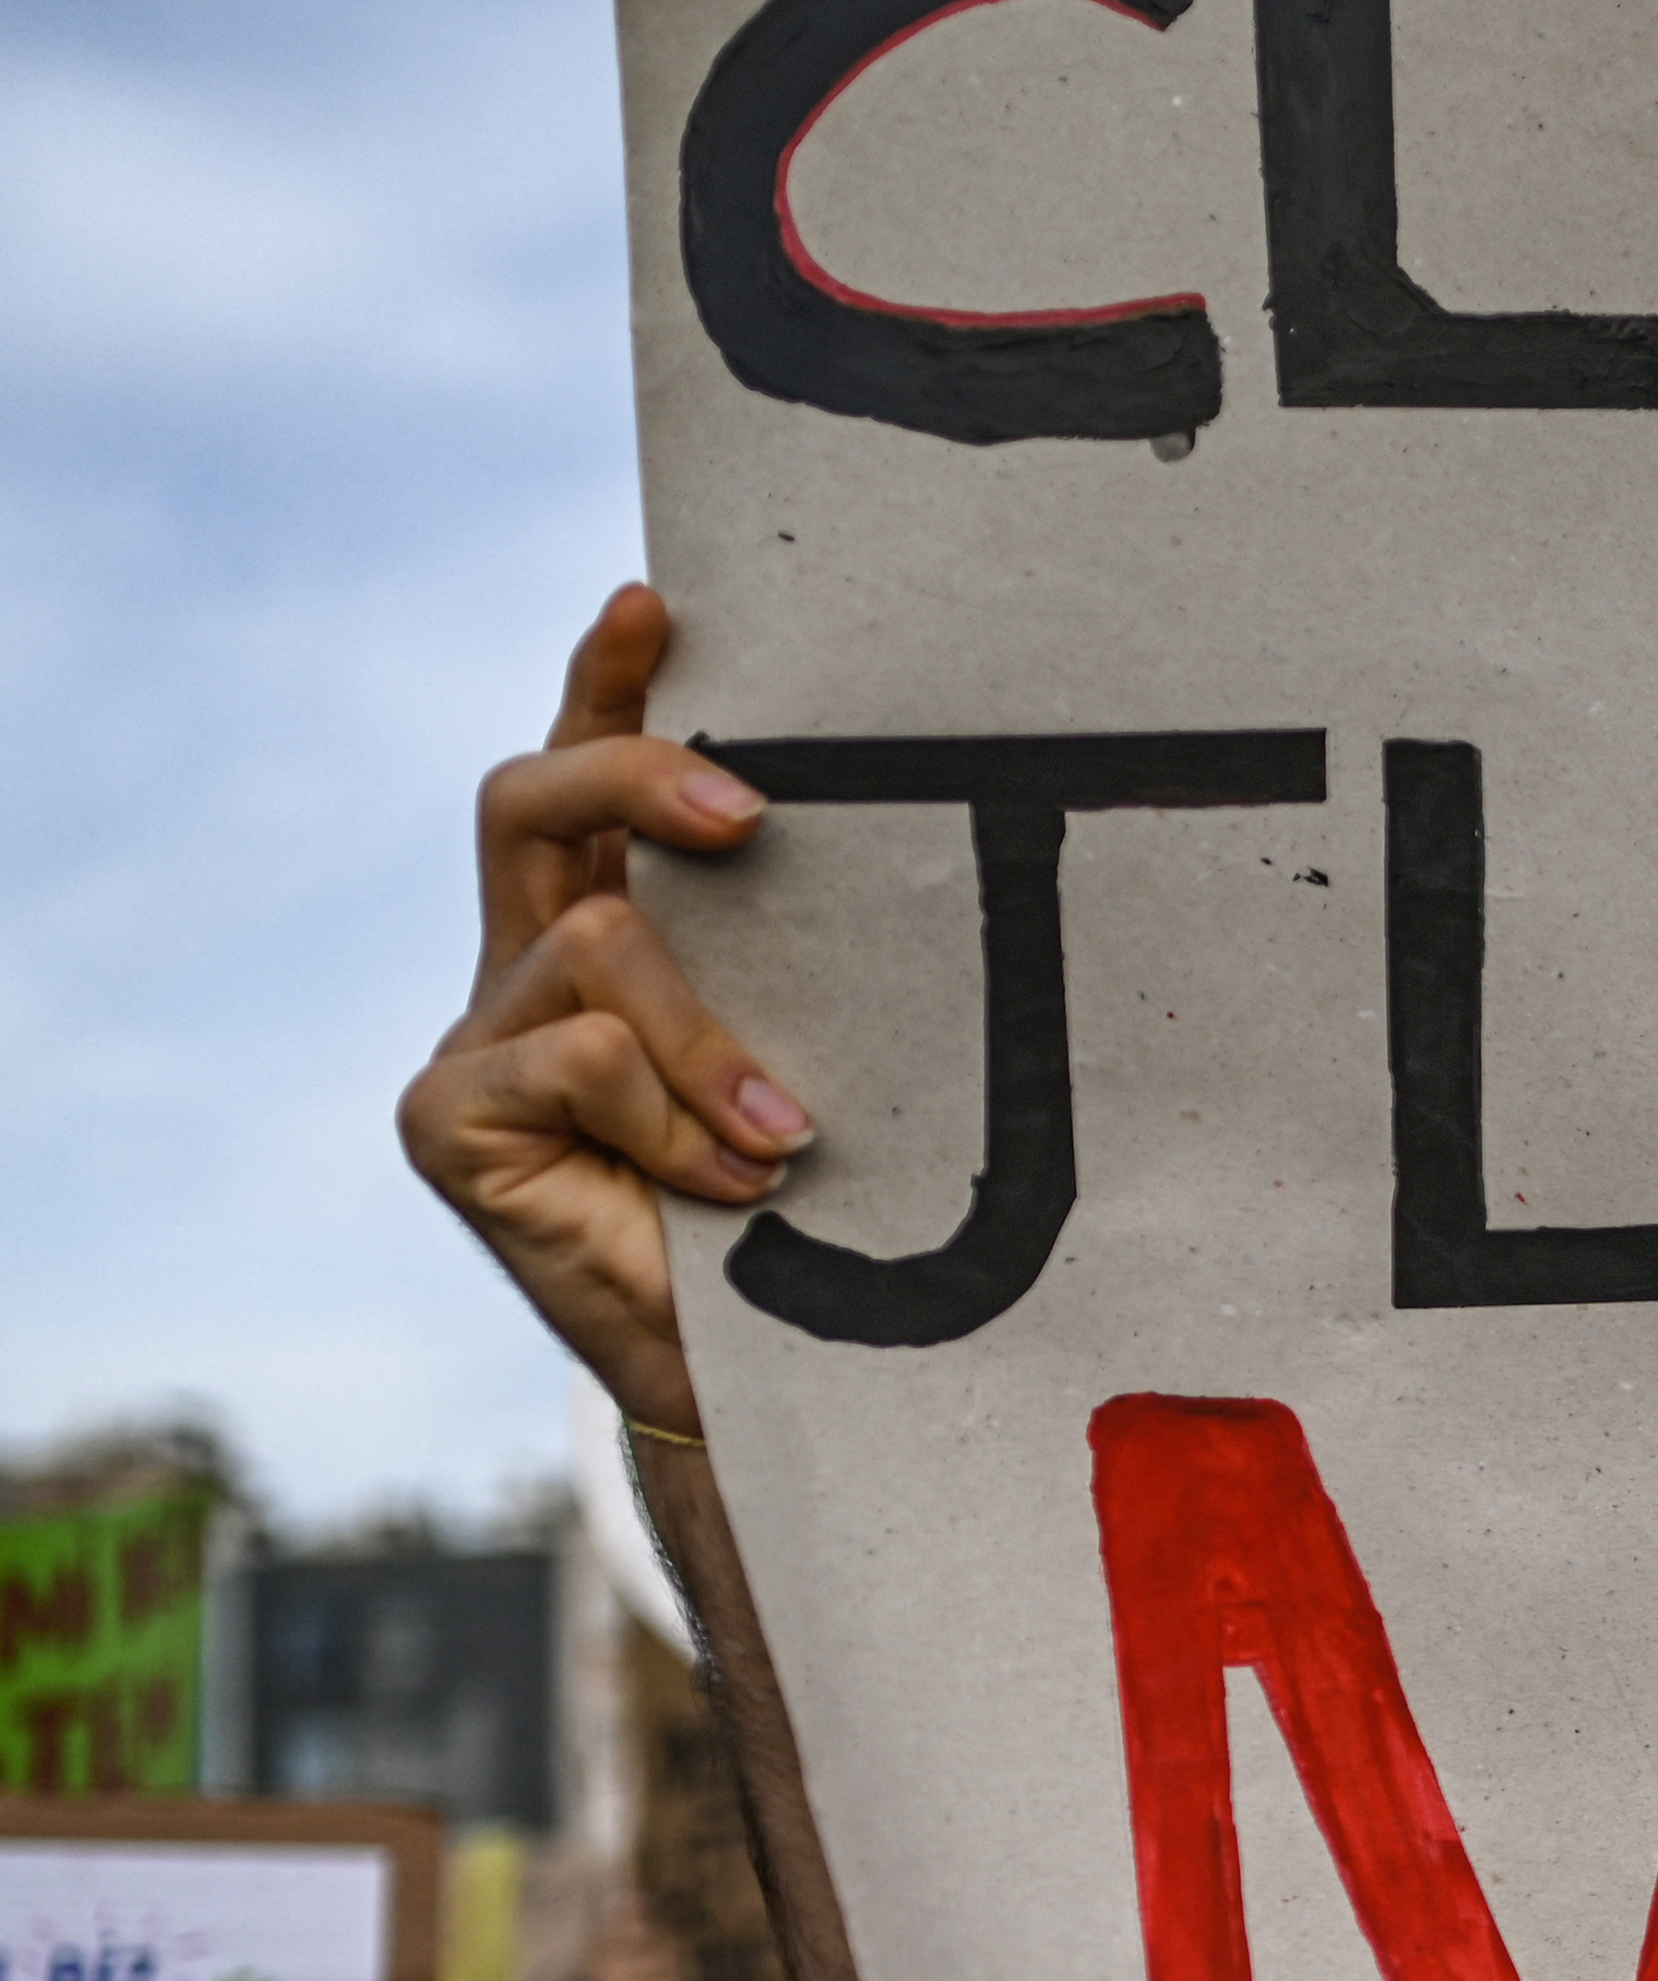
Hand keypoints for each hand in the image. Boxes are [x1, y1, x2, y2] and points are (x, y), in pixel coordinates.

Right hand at [399, 587, 801, 1438]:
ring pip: (595, 947)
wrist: (759, 1379)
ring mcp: (473, 1040)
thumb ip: (800, 965)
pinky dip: (667, 1114)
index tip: (654, 602)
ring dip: (708, 1040)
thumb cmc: (804, 1217)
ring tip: (782, 1134)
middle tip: (751, 818)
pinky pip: (572, 1056)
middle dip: (639, 779)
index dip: (607, 686)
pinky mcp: (445, 1118)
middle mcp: (522, 970)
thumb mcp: (812, 1059)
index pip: (586, 779)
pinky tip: (727, 1182)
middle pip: (530, 802)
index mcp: (608, 938)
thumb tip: (889, 852)